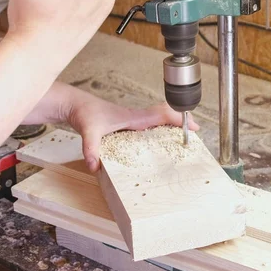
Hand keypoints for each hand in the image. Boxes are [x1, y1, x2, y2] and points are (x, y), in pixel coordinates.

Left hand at [65, 94, 199, 171]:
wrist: (76, 106)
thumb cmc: (85, 113)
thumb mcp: (88, 131)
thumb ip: (91, 148)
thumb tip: (95, 165)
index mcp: (134, 117)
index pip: (163, 114)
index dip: (179, 119)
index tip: (193, 126)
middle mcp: (137, 117)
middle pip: (166, 115)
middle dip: (182, 121)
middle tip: (195, 132)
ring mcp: (134, 120)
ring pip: (160, 118)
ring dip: (173, 124)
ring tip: (184, 137)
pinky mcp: (129, 124)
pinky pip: (151, 124)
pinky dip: (161, 128)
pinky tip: (161, 140)